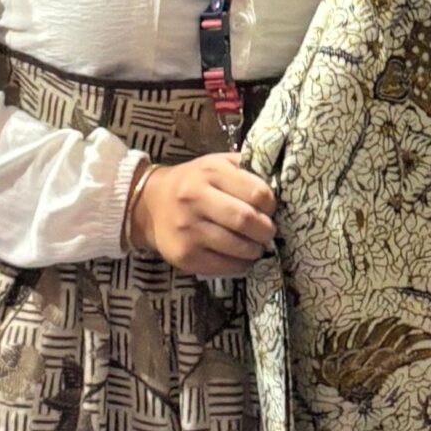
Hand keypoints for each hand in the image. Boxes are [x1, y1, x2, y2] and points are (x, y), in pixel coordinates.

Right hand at [132, 154, 276, 276]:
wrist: (151, 204)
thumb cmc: (194, 182)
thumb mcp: (217, 164)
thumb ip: (246, 169)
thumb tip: (280, 186)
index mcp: (210, 172)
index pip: (257, 192)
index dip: (271, 204)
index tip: (270, 209)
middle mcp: (195, 199)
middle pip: (247, 221)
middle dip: (266, 230)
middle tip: (268, 232)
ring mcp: (188, 230)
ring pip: (238, 247)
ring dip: (255, 250)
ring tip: (256, 246)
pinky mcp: (184, 255)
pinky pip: (224, 266)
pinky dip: (240, 265)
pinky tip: (240, 257)